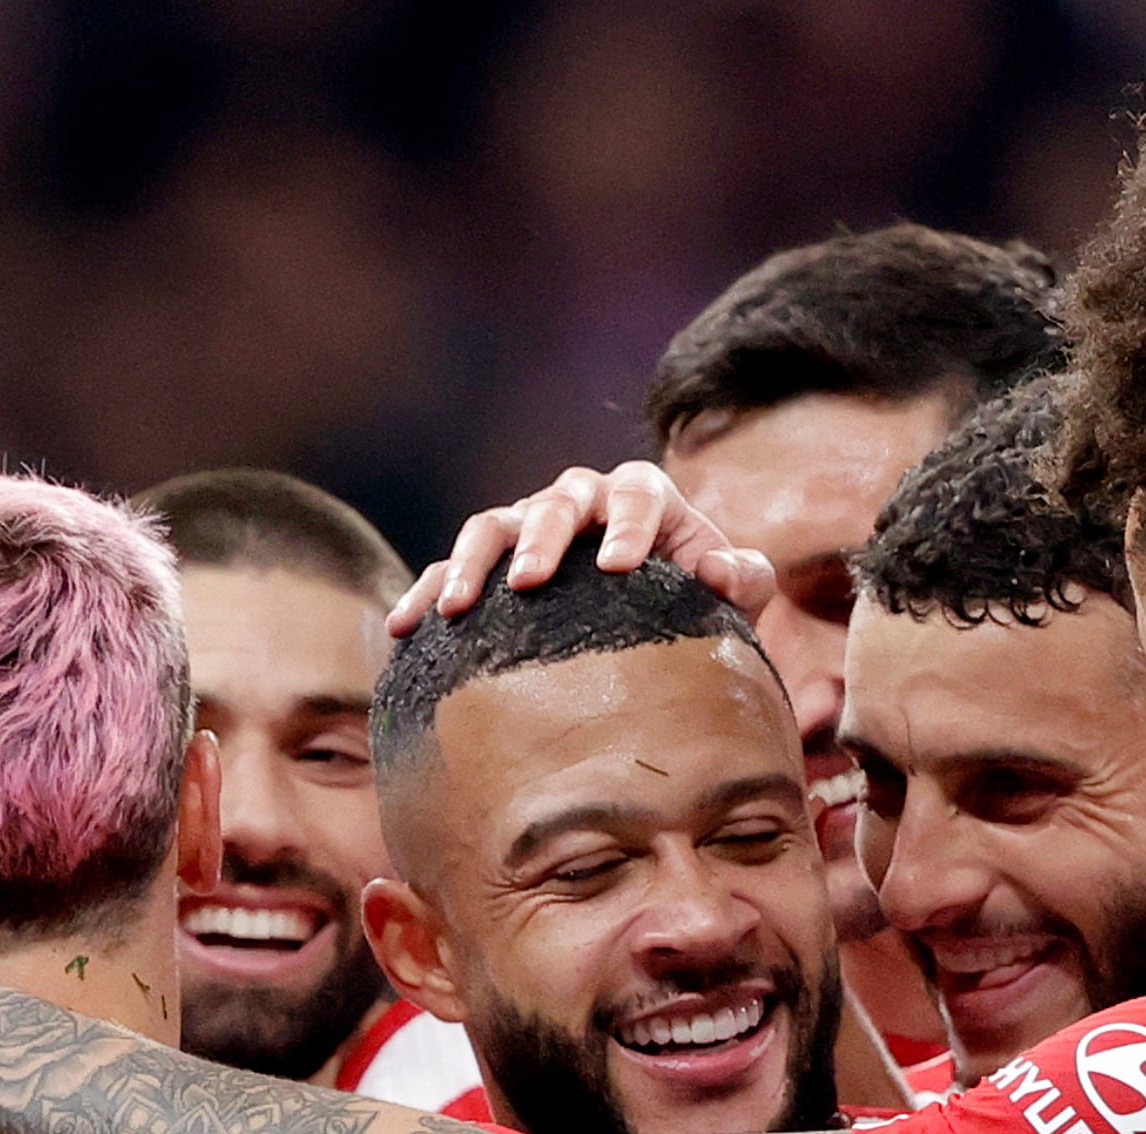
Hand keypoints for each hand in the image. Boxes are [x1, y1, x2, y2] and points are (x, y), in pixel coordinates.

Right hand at [386, 462, 776, 635]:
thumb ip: (742, 580)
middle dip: (541, 539)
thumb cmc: (697, 604)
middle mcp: (580, 503)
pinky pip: (448, 570)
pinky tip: (403, 629)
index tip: (621, 567)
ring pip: (492, 527)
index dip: (629, 523)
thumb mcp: (731, 596)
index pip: (636, 493)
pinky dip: (425, 594)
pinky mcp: (492, 565)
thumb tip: (722, 571)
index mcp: (643, 498)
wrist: (655, 624)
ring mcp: (529, 528)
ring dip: (470, 564)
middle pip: (556, 504)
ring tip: (458, 609)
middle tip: (532, 581)